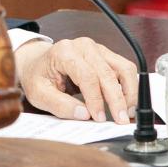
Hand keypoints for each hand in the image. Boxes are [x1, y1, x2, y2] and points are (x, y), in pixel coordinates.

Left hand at [13, 38, 138, 122]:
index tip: (98, 117)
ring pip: (123, 68)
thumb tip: (84, 115)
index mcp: (64, 52)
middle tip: (120, 120)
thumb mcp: (39, 94)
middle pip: (108, 73)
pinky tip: (128, 103)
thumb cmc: (38, 77)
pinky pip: (124, 69)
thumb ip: (60, 105)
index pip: (87, 76)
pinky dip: (130, 87)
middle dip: (117, 99)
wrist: (38, 63)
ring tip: (128, 112)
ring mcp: (98, 49)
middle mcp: (84, 46)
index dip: (95, 99)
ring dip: (130, 92)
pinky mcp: (106, 56)